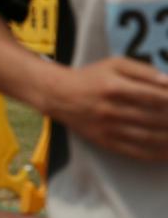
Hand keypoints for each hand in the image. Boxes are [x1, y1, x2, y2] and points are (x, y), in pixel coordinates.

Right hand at [44, 57, 167, 160]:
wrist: (58, 95)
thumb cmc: (91, 77)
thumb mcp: (114, 64)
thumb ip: (142, 70)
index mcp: (114, 86)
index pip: (155, 96)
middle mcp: (111, 108)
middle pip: (155, 118)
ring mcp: (108, 128)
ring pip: (150, 137)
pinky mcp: (105, 142)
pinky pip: (137, 151)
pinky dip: (158, 154)